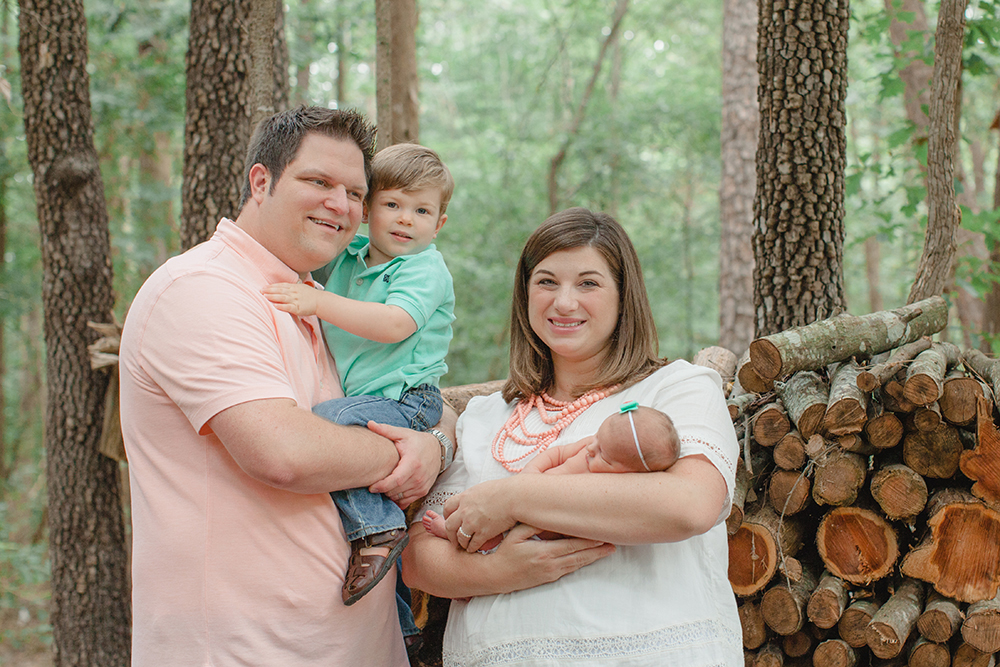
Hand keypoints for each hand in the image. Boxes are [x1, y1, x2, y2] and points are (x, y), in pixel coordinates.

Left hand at [261, 282, 317, 316]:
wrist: (322, 301)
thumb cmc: (312, 295)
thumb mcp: (302, 287)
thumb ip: (294, 286)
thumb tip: (286, 285)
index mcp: (295, 287)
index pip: (281, 285)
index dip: (272, 286)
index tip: (264, 287)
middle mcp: (294, 292)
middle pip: (280, 290)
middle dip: (270, 291)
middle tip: (261, 291)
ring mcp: (296, 300)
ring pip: (283, 297)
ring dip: (273, 297)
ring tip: (265, 297)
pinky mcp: (298, 308)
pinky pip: (288, 307)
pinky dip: (281, 306)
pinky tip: (275, 306)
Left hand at [366, 421, 439, 506]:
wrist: (437, 449)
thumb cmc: (417, 441)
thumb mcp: (402, 434)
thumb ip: (385, 430)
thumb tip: (369, 424)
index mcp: (413, 463)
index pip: (396, 480)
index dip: (382, 486)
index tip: (371, 487)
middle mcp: (419, 477)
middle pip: (396, 490)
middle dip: (383, 490)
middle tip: (374, 484)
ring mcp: (422, 485)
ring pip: (400, 497)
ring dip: (389, 494)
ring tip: (383, 486)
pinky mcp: (423, 491)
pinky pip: (407, 501)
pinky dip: (398, 499)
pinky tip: (392, 491)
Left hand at [443, 479, 517, 552]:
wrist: (515, 497)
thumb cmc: (505, 490)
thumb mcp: (483, 488)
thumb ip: (475, 495)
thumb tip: (476, 497)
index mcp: (465, 497)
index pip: (448, 507)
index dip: (447, 515)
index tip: (449, 520)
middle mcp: (465, 510)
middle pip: (449, 525)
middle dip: (450, 534)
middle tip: (452, 538)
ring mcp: (472, 523)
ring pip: (460, 537)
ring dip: (461, 543)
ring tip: (463, 546)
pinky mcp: (482, 533)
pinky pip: (473, 544)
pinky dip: (471, 548)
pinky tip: (473, 549)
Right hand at [488, 523, 615, 592]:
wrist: (495, 575)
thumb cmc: (504, 551)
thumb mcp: (515, 534)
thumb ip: (534, 525)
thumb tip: (551, 515)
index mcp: (544, 552)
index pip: (573, 544)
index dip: (589, 539)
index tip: (603, 532)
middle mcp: (551, 564)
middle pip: (580, 555)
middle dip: (598, 548)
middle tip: (614, 541)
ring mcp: (551, 573)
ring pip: (578, 564)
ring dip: (594, 557)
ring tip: (609, 550)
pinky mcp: (549, 578)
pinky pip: (570, 569)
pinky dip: (583, 563)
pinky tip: (591, 558)